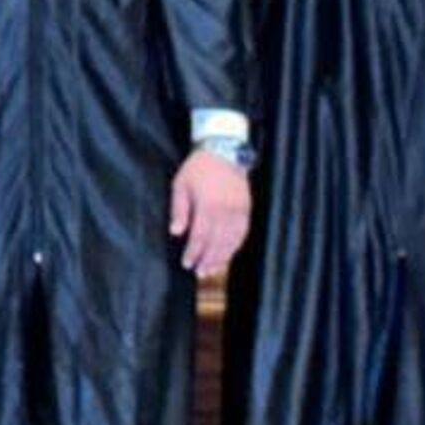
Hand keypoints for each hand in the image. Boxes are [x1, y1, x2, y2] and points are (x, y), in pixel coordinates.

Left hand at [169, 147, 249, 278]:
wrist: (224, 152)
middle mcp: (226, 210)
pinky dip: (236, 246)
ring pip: (232, 240)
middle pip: (218, 242)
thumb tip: (176, 232)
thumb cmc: (197, 169)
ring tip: (212, 269)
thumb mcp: (180, 185)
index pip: (201, 236)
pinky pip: (243, 233)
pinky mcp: (247, 209)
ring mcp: (239, 210)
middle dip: (208, 259)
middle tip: (199, 273)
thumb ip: (179, 210)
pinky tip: (228, 254)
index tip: (186, 264)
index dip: (194, 252)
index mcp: (207, 204)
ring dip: (223, 257)